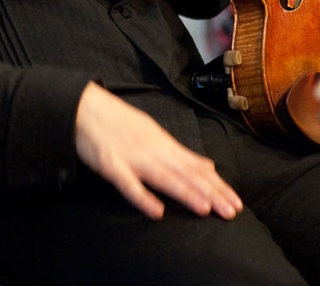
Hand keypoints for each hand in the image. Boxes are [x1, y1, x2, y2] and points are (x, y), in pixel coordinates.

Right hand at [73, 82, 241, 220]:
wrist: (83, 106)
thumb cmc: (118, 121)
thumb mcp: (154, 133)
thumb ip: (181, 152)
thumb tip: (208, 166)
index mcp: (163, 144)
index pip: (196, 167)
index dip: (217, 185)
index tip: (236, 202)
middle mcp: (153, 150)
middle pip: (185, 174)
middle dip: (210, 193)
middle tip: (231, 211)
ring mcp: (132, 156)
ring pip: (163, 177)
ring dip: (185, 192)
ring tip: (206, 209)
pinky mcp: (110, 164)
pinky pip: (128, 183)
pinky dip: (143, 197)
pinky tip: (157, 212)